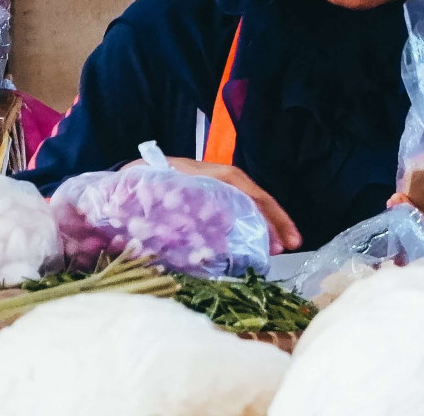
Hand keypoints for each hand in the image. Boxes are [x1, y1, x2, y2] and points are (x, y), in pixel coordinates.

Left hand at [126, 156, 303, 252]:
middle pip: (255, 197)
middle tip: (292, 245)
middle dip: (276, 220)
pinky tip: (258, 244)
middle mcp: (218, 178)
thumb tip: (180, 232)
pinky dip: (251, 225)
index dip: (265, 214)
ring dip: (267, 224)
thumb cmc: (143, 181)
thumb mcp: (155, 188)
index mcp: (208, 174)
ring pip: (250, 203)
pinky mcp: (212, 199)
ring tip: (279, 249)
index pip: (245, 191)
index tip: (280, 237)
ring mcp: (217, 188)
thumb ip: (169, 204)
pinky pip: (238, 209)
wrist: (131, 174)